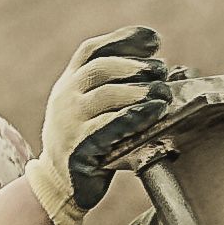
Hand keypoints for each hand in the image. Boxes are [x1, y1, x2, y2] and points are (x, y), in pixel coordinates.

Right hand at [27, 25, 173, 224]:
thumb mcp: (92, 109)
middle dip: (136, 66)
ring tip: (163, 92)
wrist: (60, 185)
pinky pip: (111, 126)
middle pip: (101, 68)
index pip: (93, 50)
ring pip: (106, 94)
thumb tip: (161, 70)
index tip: (154, 40)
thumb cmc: (87, 143)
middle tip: (161, 71)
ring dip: (140, 90)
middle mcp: (65, 97)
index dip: (124, 40)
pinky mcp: (80, 147)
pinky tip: (156, 111)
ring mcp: (69, 122)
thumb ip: (115, 88)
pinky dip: (137, 115)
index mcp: (69, 83)